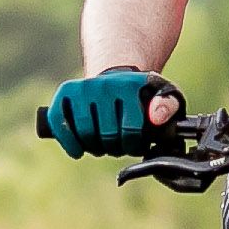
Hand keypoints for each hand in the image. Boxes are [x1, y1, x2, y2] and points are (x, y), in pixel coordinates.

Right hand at [39, 67, 178, 155]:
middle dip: (115, 148)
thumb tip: (156, 118)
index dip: (134, 145)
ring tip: (103, 147)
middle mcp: (105, 84)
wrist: (117, 76)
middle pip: (107, 135)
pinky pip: (60, 122)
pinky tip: (78, 152)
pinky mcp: (66, 91)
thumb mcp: (164, 96)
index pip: (131, 129)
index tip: (137, 146)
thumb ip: (169, 106)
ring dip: (95, 148)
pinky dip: (68, 141)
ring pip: (86, 133)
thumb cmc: (141, 95)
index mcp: (130, 85)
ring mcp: (84, 87)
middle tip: (119, 146)